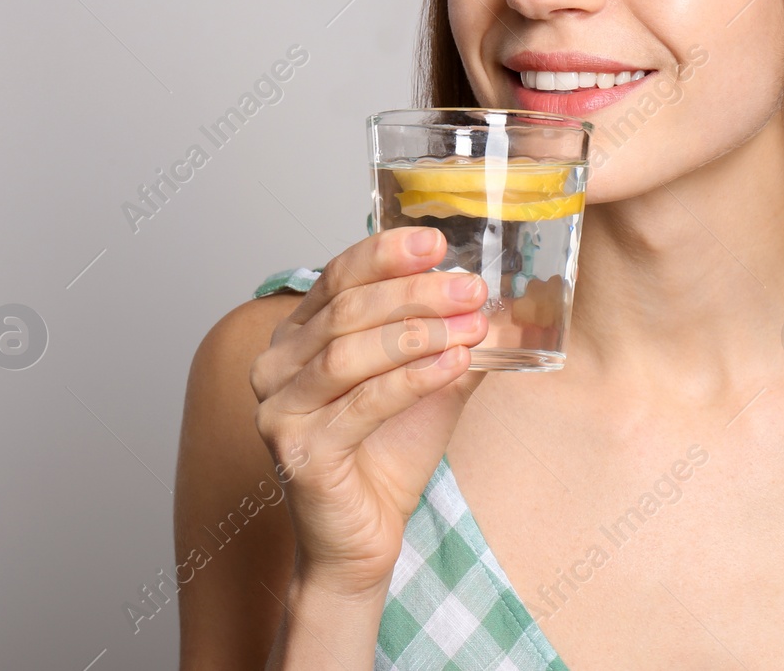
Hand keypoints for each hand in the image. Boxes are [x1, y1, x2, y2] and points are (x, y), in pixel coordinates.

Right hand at [250, 226, 489, 597]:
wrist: (362, 540)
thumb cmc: (386, 458)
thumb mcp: (430, 384)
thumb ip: (455, 341)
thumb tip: (506, 306)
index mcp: (298, 338)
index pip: (338, 277)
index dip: (386, 254)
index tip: (438, 242)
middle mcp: (276, 367)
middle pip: (348, 311)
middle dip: (416, 293)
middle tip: (471, 288)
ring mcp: (280, 410)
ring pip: (350, 352)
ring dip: (419, 333)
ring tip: (471, 327)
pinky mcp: (298, 452)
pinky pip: (363, 402)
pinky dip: (413, 378)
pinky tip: (454, 364)